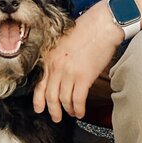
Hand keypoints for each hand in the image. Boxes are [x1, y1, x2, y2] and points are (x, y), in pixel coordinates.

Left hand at [33, 2, 122, 121]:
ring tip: (72, 113)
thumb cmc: (87, 29)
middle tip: (56, 117)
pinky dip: (79, 109)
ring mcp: (69, 73)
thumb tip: (58, 72)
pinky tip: (81, 112)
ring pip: (64, 100)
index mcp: (49, 57)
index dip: (38, 100)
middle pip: (50, 96)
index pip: (39, 84)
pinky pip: (77, 99)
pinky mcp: (83, 77)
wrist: (102, 25)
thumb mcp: (63, 42)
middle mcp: (56, 67)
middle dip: (53, 110)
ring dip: (68, 110)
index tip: (39, 108)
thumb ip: (57, 57)